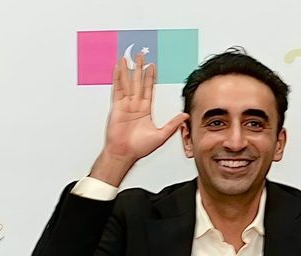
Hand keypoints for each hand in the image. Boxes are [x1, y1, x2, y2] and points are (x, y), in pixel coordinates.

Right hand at [90, 52, 190, 186]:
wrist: (124, 154)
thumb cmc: (138, 148)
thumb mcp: (161, 135)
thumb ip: (172, 124)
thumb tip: (184, 116)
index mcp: (144, 111)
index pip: (148, 89)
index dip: (150, 77)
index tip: (152, 66)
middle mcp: (134, 106)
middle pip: (138, 82)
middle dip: (139, 68)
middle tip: (141, 56)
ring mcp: (125, 105)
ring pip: (128, 83)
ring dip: (128, 70)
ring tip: (129, 57)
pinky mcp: (116, 107)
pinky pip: (118, 89)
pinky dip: (118, 78)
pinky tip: (119, 68)